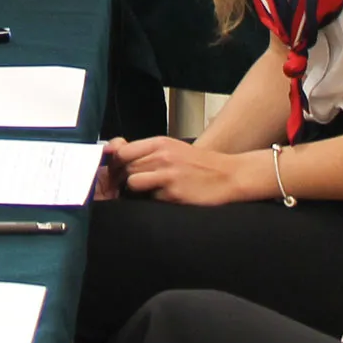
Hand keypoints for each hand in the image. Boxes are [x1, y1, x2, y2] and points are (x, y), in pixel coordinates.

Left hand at [104, 136, 268, 206]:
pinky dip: (155, 200)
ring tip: (151, 191)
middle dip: (125, 179)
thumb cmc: (196, 164)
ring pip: (133, 183)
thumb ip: (145, 150)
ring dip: (138, 190)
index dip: (116, 164)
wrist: (228, 176)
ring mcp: (168, 174)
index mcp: (159, 142)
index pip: (122, 151)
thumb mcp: (171, 148)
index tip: (118, 172)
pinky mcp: (174, 193)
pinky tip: (168, 197)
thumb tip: (114, 150)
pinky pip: (150, 198)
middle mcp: (162, 156)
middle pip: (126, 168)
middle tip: (137, 186)